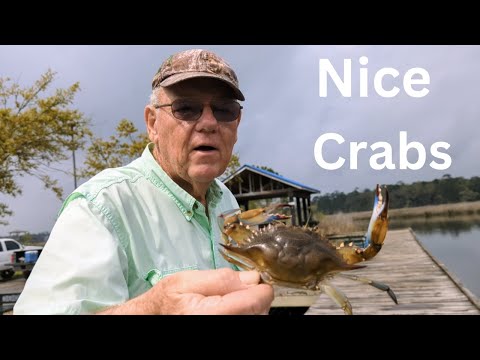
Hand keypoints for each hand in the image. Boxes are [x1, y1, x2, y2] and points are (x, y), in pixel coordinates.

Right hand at [99, 268, 273, 314]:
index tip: (257, 282)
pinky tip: (231, 310)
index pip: (254, 301)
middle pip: (260, 312)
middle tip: (240, 289)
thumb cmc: (166, 302)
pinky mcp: (228, 335)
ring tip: (231, 301)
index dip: (260, 288)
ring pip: (256, 318)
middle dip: (254, 297)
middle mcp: (219, 325)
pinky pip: (246, 322)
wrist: (152, 319)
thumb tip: (252, 278)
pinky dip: (244, 314)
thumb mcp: (186, 281)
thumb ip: (221, 278)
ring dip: (250, 307)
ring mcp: (223, 331)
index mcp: (209, 313)